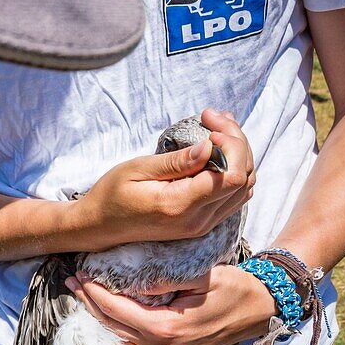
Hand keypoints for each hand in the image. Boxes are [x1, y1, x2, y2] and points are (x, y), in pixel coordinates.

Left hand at [67, 264, 276, 344]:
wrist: (262, 310)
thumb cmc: (235, 288)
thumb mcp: (201, 275)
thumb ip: (164, 280)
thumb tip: (133, 280)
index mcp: (166, 327)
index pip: (116, 309)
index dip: (95, 291)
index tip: (80, 274)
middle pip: (113, 326)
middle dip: (90, 302)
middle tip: (72, 281)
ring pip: (121, 342)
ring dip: (100, 321)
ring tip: (84, 299)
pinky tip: (108, 333)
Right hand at [76, 109, 254, 250]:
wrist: (100, 226)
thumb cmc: (112, 194)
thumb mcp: (137, 169)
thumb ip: (177, 162)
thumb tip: (210, 147)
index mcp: (180, 205)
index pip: (231, 175)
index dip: (231, 144)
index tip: (208, 125)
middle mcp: (197, 220)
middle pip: (243, 178)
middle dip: (236, 141)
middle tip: (212, 118)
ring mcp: (202, 225)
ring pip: (244, 187)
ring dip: (238, 154)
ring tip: (217, 128)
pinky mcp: (202, 224)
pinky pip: (234, 197)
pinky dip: (234, 169)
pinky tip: (219, 150)